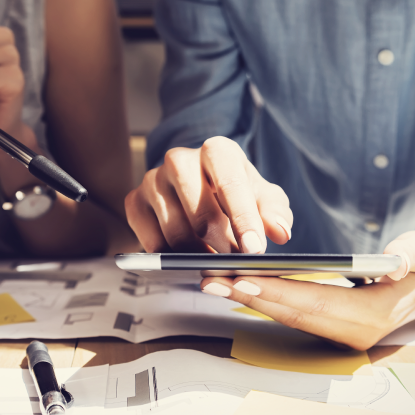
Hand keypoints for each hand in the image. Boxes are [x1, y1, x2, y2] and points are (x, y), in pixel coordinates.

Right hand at [125, 136, 291, 252]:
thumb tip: (280, 232)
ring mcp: (152, 179)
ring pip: (175, 233)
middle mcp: (179, 159)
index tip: (255, 249)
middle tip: (236, 263)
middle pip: (201, 215)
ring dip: (198, 255)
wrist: (198, 190)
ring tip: (214, 260)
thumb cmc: (234, 194)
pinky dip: (172, 257)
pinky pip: (152, 242)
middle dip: (223, 246)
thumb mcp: (262, 198)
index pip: (230, 183)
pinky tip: (186, 256)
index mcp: (216, 151)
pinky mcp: (134, 201)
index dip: (243, 219)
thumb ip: (275, 212)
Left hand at [200, 231, 414, 349]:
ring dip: (248, 300)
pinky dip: (263, 301)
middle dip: (248, 296)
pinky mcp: (331, 327)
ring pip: (286, 316)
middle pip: (291, 313)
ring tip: (213, 282)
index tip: (240, 278)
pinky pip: (291, 315)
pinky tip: (237, 286)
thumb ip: (413, 256)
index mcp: (373, 315)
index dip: (276, 291)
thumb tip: (396, 262)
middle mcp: (352, 332)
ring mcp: (340, 334)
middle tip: (209, 280)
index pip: (314, 302)